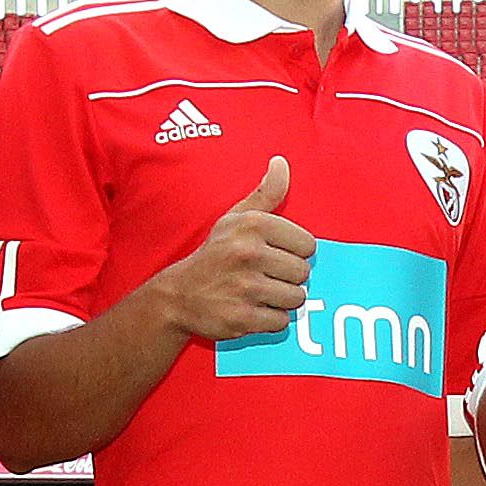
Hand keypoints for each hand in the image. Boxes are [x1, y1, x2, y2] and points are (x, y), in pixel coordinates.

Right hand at [153, 158, 314, 343]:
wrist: (178, 295)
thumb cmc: (215, 254)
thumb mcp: (235, 219)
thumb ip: (265, 194)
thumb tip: (281, 162)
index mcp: (252, 225)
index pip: (308, 245)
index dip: (294, 253)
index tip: (273, 256)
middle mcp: (249, 253)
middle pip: (303, 273)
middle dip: (288, 279)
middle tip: (263, 277)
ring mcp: (245, 287)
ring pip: (296, 299)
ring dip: (281, 300)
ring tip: (258, 293)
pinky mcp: (242, 318)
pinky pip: (281, 322)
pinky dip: (270, 320)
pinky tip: (252, 309)